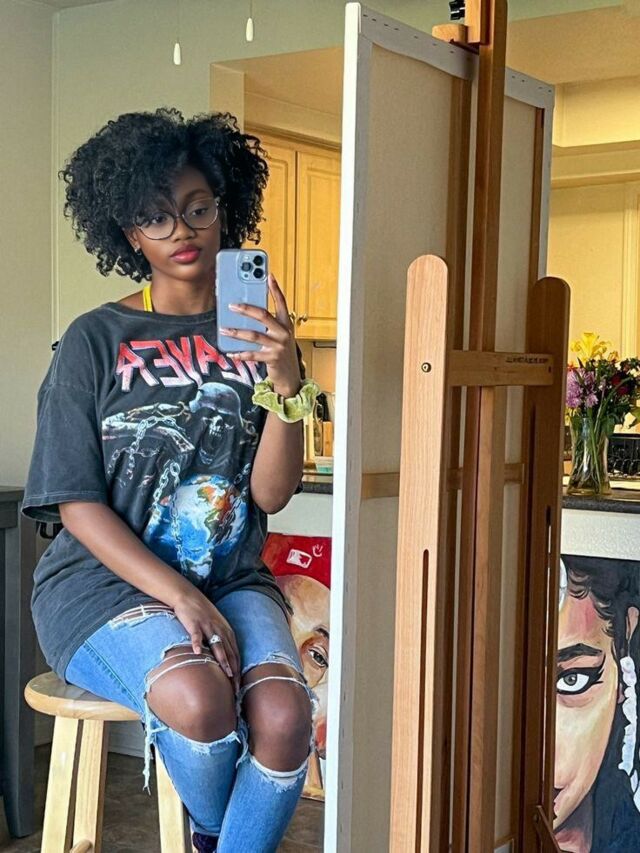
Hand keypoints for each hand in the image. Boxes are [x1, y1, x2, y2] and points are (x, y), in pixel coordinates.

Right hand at [172, 588, 240, 691]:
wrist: (189, 597)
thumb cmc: (203, 615)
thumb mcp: (216, 628)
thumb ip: (221, 642)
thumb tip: (225, 662)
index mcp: (227, 632)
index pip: (235, 654)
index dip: (239, 670)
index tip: (240, 686)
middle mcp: (220, 630)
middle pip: (230, 652)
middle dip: (234, 670)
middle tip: (236, 688)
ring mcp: (208, 626)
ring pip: (217, 645)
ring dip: (223, 660)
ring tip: (227, 673)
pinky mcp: (195, 623)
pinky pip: (196, 635)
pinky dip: (197, 643)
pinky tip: (197, 652)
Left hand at [219, 273, 301, 396]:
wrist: (290, 375)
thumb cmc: (281, 351)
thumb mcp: (279, 334)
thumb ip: (268, 323)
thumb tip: (246, 312)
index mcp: (286, 323)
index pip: (281, 302)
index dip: (275, 289)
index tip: (268, 276)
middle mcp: (284, 332)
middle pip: (263, 315)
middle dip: (246, 309)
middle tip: (232, 306)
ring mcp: (278, 346)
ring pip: (254, 335)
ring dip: (237, 332)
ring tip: (224, 329)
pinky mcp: (272, 358)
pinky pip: (252, 354)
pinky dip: (240, 353)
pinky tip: (231, 352)